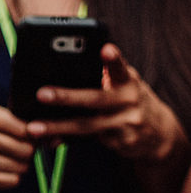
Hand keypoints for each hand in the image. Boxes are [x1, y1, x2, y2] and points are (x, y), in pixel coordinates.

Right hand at [0, 102, 34, 192]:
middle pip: (26, 148)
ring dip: (18, 167)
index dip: (32, 135)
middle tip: (16, 152)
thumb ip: (7, 119)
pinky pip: (11, 181)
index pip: (24, 126)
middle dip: (26, 153)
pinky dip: (9, 178)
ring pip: (21, 166)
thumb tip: (45, 132)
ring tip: (4, 162)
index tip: (28, 138)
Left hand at [29, 44, 186, 161]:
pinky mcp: (120, 142)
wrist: (159, 134)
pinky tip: (48, 140)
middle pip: (95, 99)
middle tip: (41, 94)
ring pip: (86, 126)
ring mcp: (126, 123)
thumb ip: (105, 74)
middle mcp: (129, 101)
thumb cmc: (130, 100)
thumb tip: (65, 65)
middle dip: (66, 97)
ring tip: (32, 128)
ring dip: (57, 127)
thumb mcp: (125, 84)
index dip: (113, 59)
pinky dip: (65, 140)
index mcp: (128, 82)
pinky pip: (87, 140)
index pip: (120, 68)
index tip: (105, 49)